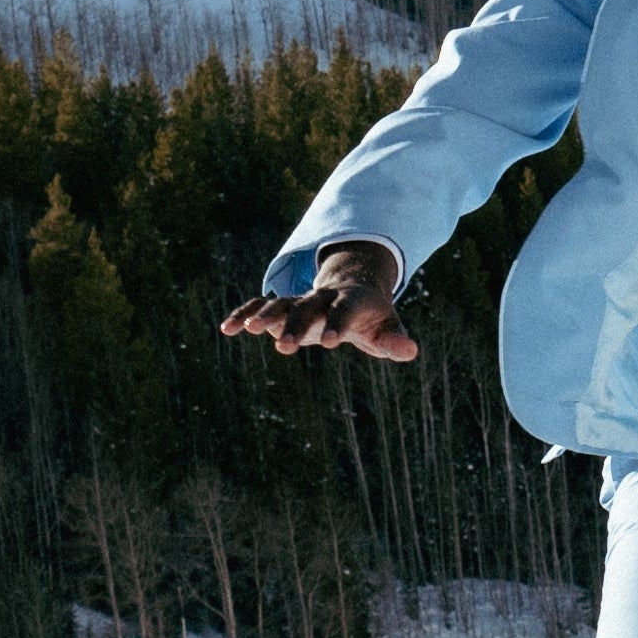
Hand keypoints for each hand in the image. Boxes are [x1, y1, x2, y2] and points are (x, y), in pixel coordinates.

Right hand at [219, 240, 418, 361]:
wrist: (352, 288)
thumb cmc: (372, 315)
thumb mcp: (387, 328)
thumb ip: (396, 340)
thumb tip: (410, 350)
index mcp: (351, 300)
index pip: (344, 311)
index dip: (338, 325)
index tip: (330, 343)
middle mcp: (323, 297)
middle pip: (308, 308)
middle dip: (296, 326)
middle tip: (285, 348)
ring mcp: (300, 300)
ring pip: (280, 304)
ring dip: (264, 315)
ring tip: (247, 330)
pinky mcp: (282, 306)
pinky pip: (259, 306)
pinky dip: (244, 314)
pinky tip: (227, 328)